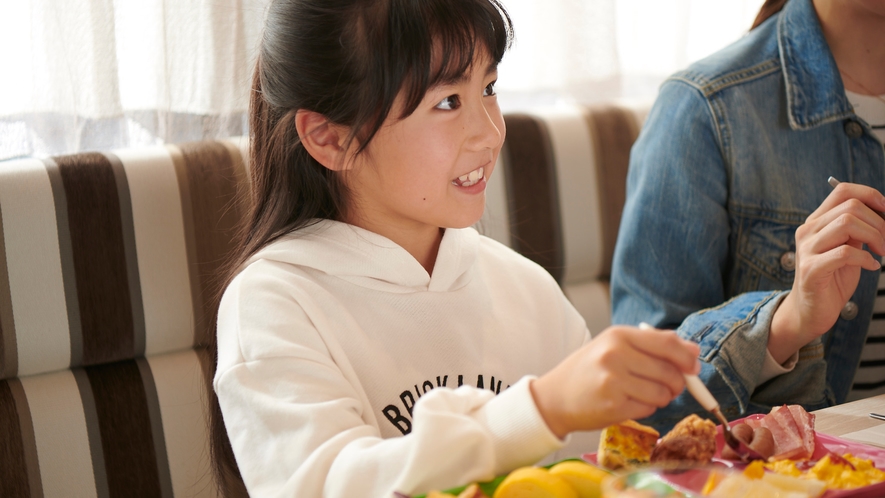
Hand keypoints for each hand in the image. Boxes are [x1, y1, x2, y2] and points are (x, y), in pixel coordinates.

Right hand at [530, 326, 699, 437]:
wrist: (556, 397)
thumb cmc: (590, 370)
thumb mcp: (615, 347)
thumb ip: (654, 345)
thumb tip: (694, 351)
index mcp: (618, 335)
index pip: (666, 343)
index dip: (687, 356)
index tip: (693, 366)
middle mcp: (615, 355)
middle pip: (669, 370)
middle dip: (678, 382)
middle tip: (671, 385)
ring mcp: (613, 381)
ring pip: (662, 392)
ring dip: (663, 397)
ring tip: (646, 394)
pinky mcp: (613, 405)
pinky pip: (649, 408)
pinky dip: (647, 408)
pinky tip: (631, 402)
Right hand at [769, 181, 884, 362]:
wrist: (811, 311)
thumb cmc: (832, 279)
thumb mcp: (848, 248)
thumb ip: (858, 230)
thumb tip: (884, 214)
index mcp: (817, 222)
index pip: (842, 191)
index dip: (871, 195)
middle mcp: (808, 231)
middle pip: (850, 207)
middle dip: (879, 223)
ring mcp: (807, 249)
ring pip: (847, 224)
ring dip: (875, 237)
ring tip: (881, 252)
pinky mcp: (811, 269)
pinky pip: (845, 253)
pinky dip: (866, 258)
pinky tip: (871, 266)